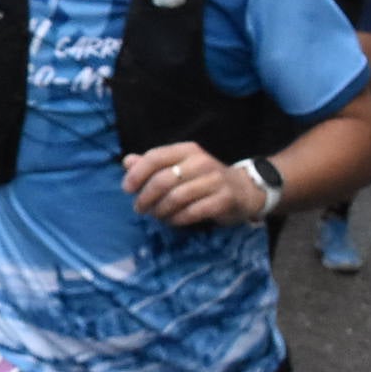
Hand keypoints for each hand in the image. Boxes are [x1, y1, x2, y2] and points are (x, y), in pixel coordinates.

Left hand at [121, 142, 264, 227]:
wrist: (244, 189)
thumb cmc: (204, 178)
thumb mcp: (179, 166)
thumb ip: (153, 164)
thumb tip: (127, 162)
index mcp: (187, 150)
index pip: (155, 157)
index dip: (137, 174)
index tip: (127, 189)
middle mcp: (201, 162)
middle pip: (163, 180)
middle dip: (146, 197)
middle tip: (140, 208)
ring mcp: (214, 181)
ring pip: (176, 198)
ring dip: (161, 210)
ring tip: (156, 215)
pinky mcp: (223, 200)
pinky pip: (192, 212)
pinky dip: (177, 219)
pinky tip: (172, 221)